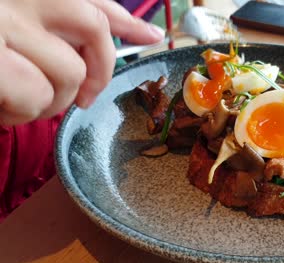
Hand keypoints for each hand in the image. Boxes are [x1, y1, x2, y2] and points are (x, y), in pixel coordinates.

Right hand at [0, 0, 164, 124]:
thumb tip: (111, 49)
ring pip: (70, 72)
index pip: (92, 1)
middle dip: (101, 71)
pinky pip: (37, 94)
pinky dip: (24, 112)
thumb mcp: (12, 33)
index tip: (151, 35)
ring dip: (51, 102)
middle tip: (86, 100)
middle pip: (94, 28)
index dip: (126, 20)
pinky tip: (3, 111)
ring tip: (17, 104)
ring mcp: (2, 22)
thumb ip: (52, 35)